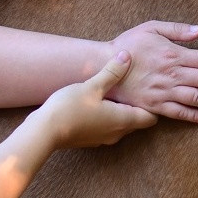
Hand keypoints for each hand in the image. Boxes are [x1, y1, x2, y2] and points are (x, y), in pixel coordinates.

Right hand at [30, 51, 157, 146]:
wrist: (44, 133)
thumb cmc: (70, 108)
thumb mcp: (93, 85)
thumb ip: (112, 72)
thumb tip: (127, 57)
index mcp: (124, 120)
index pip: (151, 118)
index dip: (153, 105)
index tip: (150, 90)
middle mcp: (117, 133)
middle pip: (138, 121)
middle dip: (138, 106)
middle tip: (136, 88)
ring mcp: (103, 139)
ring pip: (121, 125)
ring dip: (122, 112)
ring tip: (116, 94)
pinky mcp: (90, 140)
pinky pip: (107, 128)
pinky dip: (108, 118)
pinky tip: (97, 104)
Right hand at [108, 21, 197, 121]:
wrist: (100, 66)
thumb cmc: (127, 44)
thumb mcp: (151, 27)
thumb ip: (177, 30)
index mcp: (173, 54)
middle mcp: (171, 74)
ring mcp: (163, 91)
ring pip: (196, 98)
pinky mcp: (153, 106)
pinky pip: (178, 113)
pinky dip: (195, 116)